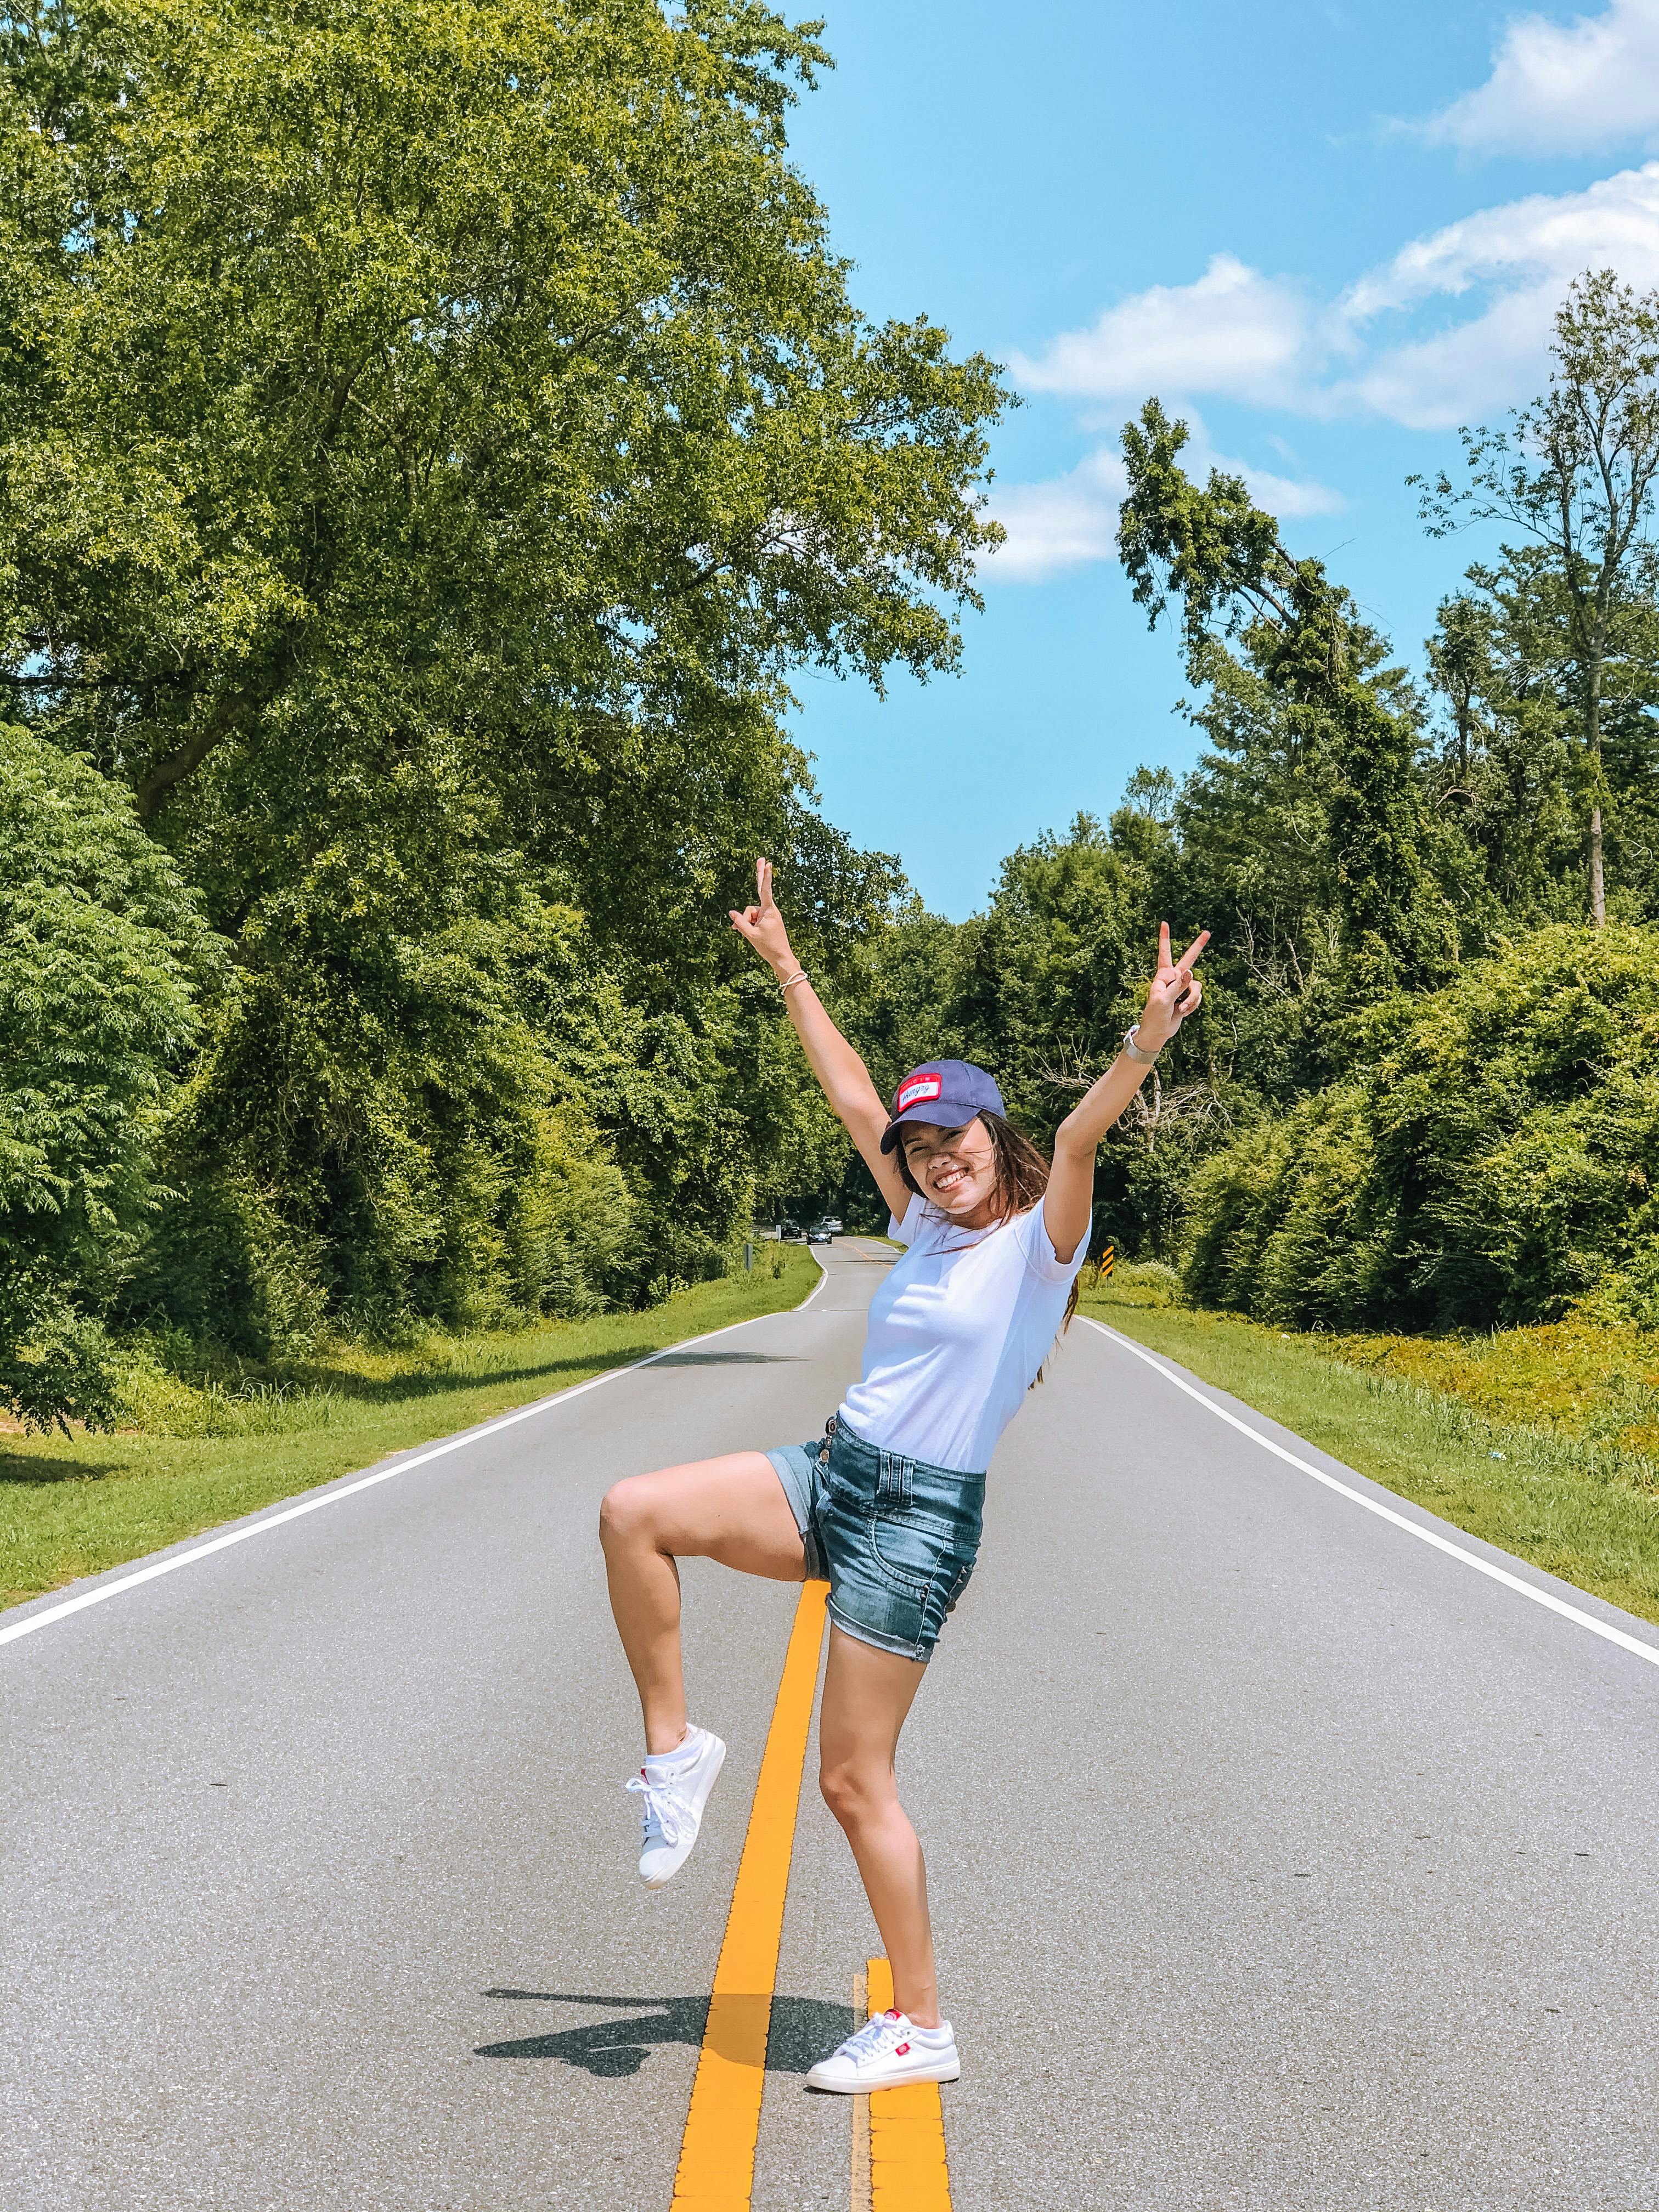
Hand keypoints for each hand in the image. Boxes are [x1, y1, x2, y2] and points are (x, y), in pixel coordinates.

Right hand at [729, 857, 797, 975]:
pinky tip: (748, 933)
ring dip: (747, 922)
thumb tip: (731, 912)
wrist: (781, 958)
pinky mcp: (767, 920)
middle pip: (760, 891)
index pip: (765, 890)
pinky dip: (749, 924)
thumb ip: (740, 923)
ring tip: (751, 935)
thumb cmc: (768, 947)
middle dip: (760, 875)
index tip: (768, 864)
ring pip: (751, 912)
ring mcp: (768, 915)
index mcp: (769, 911)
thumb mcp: (751, 935)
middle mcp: (770, 910)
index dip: (765, 876)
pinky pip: (754, 918)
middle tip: (762, 858)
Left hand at [1136, 922, 1208, 1051]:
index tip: (1164, 923)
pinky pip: (1198, 997)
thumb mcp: (1163, 1000)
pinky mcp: (1188, 997)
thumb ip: (1178, 985)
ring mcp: (1182, 987)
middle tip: (1207, 933)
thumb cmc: (1155, 1015)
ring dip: (1191, 999)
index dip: (1165, 939)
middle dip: (1198, 947)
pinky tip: (1182, 1012)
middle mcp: (1174, 978)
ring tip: (1180, 1009)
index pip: (1164, 954)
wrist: (1158, 1032)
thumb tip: (1190, 972)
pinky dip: (1192, 1005)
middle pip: (1189, 960)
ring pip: (1196, 985)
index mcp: (1163, 975)